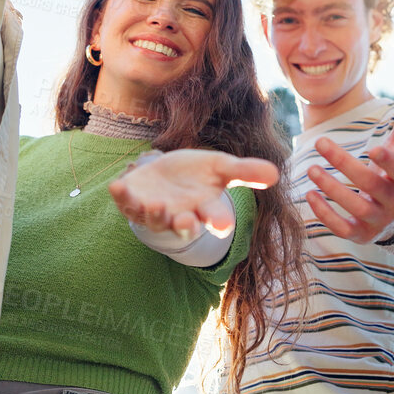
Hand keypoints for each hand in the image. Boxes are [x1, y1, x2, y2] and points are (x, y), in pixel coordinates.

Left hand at [108, 149, 278, 238]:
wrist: (164, 175)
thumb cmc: (196, 174)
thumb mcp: (221, 168)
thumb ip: (245, 172)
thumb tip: (276, 174)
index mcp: (203, 208)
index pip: (213, 217)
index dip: (218, 220)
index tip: (224, 223)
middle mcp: (179, 214)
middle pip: (182, 225)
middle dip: (184, 224)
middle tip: (187, 222)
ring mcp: (155, 211)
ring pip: (154, 219)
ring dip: (154, 214)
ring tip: (156, 205)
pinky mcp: (133, 202)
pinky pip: (126, 203)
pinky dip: (122, 195)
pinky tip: (117, 185)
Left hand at [306, 87, 393, 242]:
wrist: (393, 210)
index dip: (387, 161)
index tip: (371, 148)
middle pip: (371, 184)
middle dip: (344, 163)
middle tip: (320, 142)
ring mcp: (378, 220)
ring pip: (356, 207)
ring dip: (332, 189)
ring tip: (311, 169)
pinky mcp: (361, 234)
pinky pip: (343, 229)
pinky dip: (325, 215)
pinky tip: (310, 195)